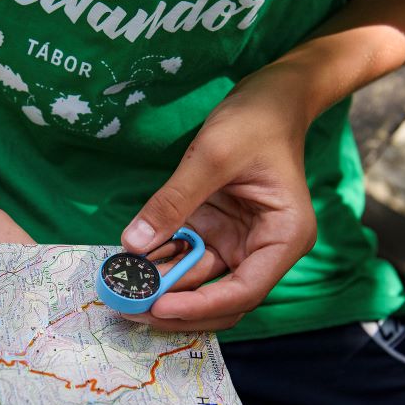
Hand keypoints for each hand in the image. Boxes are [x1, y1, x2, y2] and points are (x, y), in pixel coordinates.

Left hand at [120, 62, 319, 330]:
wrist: (270, 96)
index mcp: (283, 238)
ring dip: (163, 287)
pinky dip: (161, 262)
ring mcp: (238, 242)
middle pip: (222, 299)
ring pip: (200, 283)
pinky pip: (187, 258)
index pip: (244, 291)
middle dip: (178, 308)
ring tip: (120, 288)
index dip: (201, 306)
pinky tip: (130, 262)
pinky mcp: (217, 231)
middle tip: (130, 309)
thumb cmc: (256, 121)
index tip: (160, 307)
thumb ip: (174, 200)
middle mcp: (264, 249)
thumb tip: (133, 244)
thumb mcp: (213, 155)